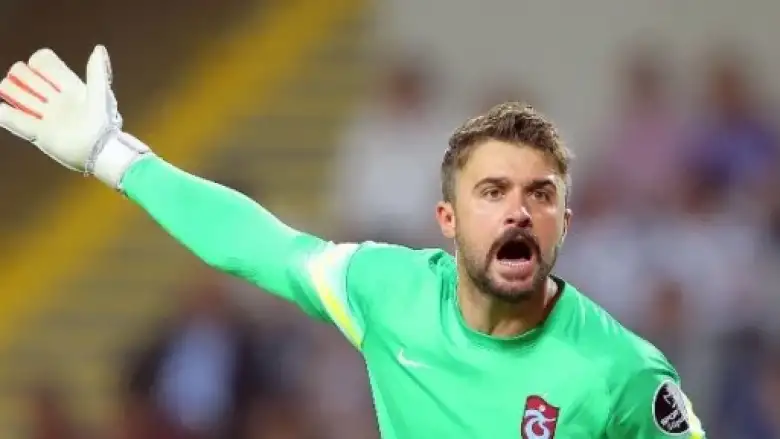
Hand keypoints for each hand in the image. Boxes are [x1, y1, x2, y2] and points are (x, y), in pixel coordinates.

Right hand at [0, 45, 149, 187]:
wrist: (101, 153)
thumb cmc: (104, 124)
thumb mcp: (101, 95)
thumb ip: (97, 72)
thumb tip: (98, 48)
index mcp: (71, 88)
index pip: (48, 66)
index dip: (40, 63)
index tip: (38, 65)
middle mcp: (57, 101)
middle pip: (30, 80)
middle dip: (22, 76)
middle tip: (27, 84)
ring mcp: (47, 117)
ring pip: (22, 98)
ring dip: (12, 91)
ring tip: (8, 90)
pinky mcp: (41, 135)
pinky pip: (19, 123)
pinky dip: (6, 115)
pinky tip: (0, 109)